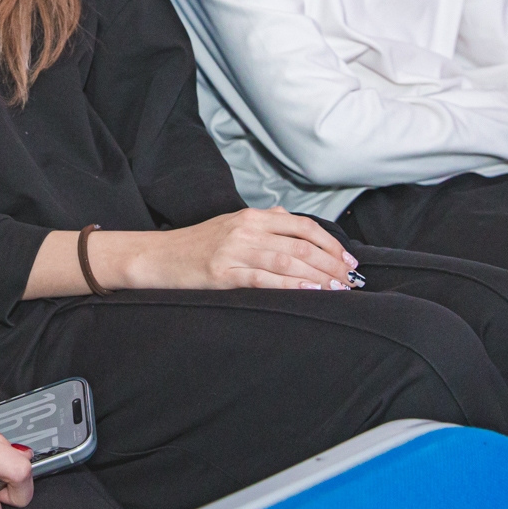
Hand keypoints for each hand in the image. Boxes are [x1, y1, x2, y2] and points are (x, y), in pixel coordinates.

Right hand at [106, 208, 357, 291]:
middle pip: (301, 244)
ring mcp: (233, 250)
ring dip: (318, 276)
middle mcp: (246, 229)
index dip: (330, 243)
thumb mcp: (231, 224)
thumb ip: (263, 221)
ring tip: (337, 290)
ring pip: (287, 261)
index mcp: (251, 216)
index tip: (348, 261)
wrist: (158, 256)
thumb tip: (291, 218)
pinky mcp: (222, 272)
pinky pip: (264, 279)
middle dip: (331, 264)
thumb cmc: (196, 244)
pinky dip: (290, 285)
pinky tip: (308, 292)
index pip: (302, 225)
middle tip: (350, 281)